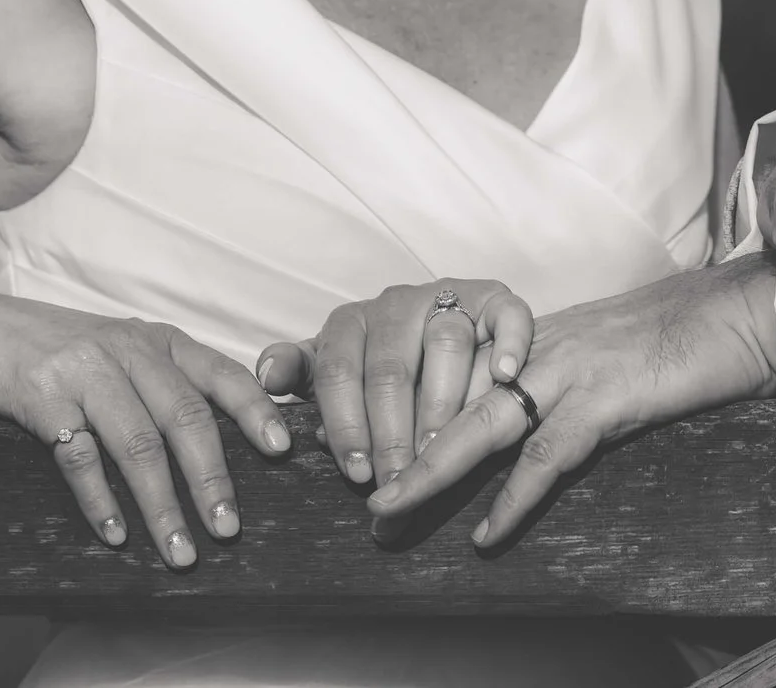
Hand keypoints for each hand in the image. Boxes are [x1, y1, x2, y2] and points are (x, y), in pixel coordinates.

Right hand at [0, 297, 292, 568]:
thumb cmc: (56, 355)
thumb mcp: (120, 354)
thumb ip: (164, 384)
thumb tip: (220, 446)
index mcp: (158, 341)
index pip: (220, 375)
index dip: (255, 411)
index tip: (281, 449)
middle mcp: (127, 349)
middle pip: (184, 418)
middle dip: (212, 479)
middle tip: (229, 529)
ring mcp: (83, 370)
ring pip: (138, 444)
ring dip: (162, 505)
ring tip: (180, 552)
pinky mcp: (39, 394)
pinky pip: (80, 455)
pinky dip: (101, 500)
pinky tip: (116, 534)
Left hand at [254, 279, 530, 489]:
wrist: (445, 328)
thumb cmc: (379, 367)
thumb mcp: (335, 372)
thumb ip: (302, 374)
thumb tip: (268, 376)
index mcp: (350, 321)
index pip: (337, 371)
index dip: (346, 425)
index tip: (356, 474)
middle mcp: (398, 303)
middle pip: (391, 367)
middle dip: (392, 431)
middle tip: (399, 480)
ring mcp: (449, 295)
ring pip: (446, 342)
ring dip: (443, 401)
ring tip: (441, 447)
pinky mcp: (496, 297)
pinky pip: (506, 314)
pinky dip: (508, 342)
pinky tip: (504, 376)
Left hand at [367, 255, 775, 547]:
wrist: (738, 313)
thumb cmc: (677, 338)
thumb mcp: (599, 353)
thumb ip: (553, 380)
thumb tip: (515, 422)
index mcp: (535, 339)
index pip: (453, 373)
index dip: (405, 411)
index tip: (363, 448)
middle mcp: (540, 349)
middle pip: (450, 398)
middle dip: (398, 444)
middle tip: (359, 490)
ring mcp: (571, 371)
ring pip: (482, 424)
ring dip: (431, 470)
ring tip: (391, 508)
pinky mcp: (608, 399)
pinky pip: (548, 455)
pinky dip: (514, 498)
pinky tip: (489, 534)